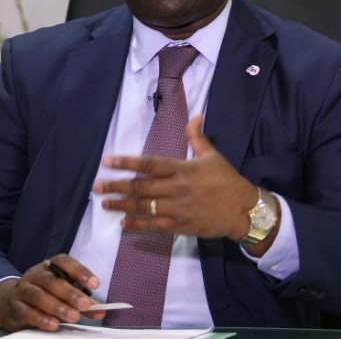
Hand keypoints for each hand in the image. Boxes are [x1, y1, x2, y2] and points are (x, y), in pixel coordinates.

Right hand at [0, 254, 104, 330]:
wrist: (10, 302)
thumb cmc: (43, 295)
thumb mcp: (61, 293)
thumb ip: (81, 301)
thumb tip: (99, 310)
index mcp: (49, 266)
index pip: (64, 262)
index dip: (80, 271)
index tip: (94, 284)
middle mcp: (35, 275)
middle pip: (53, 281)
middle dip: (71, 293)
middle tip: (85, 305)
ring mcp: (23, 290)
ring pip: (39, 296)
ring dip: (58, 307)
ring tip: (73, 316)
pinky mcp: (15, 307)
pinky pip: (27, 312)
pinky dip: (41, 318)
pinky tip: (54, 324)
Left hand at [93, 115, 257, 239]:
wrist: (243, 210)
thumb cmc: (227, 181)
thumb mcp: (212, 155)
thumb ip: (197, 136)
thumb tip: (196, 115)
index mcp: (182, 168)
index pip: (149, 164)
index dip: (126, 162)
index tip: (107, 162)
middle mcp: (176, 188)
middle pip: (140, 187)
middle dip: (116, 186)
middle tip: (97, 186)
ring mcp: (177, 209)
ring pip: (143, 207)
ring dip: (121, 205)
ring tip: (104, 203)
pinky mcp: (180, 226)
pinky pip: (153, 226)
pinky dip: (137, 225)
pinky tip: (123, 223)